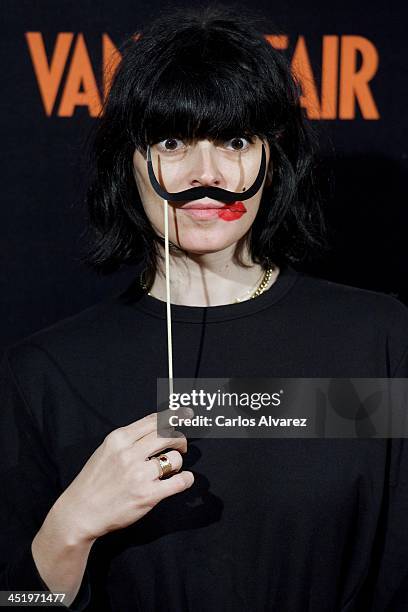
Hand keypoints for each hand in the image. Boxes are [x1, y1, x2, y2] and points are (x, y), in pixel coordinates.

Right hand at [54, 408, 193, 541]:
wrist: (80, 512)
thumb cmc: (94, 482)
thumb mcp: (106, 450)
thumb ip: (130, 440)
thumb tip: (157, 428)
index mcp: (119, 439)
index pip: (153, 421)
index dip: (173, 415)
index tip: (186, 414)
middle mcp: (129, 454)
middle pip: (167, 436)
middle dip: (180, 439)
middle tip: (181, 446)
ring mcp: (139, 475)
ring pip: (174, 458)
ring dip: (177, 463)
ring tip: (170, 469)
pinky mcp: (148, 495)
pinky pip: (179, 482)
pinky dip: (186, 479)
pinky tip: (184, 479)